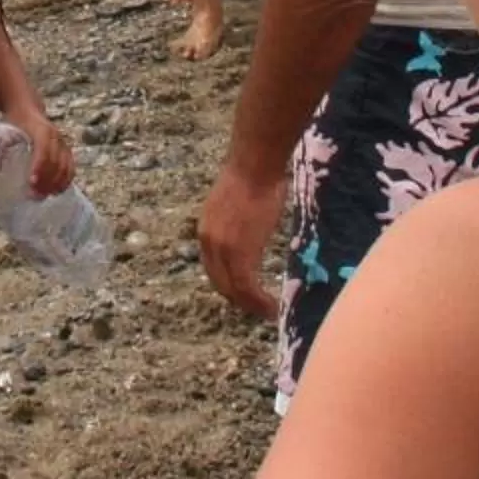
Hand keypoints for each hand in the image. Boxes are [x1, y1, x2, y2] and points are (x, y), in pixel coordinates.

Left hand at [16, 114, 75, 197]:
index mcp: (41, 130)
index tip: (31, 183)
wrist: (28, 109)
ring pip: (65, 167)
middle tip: (34, 195)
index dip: (39, 167)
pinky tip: (56, 191)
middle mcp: (56, 136)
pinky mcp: (67, 150)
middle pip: (56, 162)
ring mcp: (63, 143)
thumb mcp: (8, 130)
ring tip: (42, 196)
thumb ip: (5, 147)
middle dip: (46, 181)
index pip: (43, 150)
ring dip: (55, 184)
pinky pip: (71, 168)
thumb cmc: (16, 122)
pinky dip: (65, 181)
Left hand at [199, 160, 288, 318]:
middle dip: (239, 299)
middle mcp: (208, 244)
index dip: (229, 284)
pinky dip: (259, 302)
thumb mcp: (235, 206)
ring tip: (268, 313)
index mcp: (206, 231)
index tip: (245, 294)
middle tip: (258, 309)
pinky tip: (272, 307)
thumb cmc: (253, 177)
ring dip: (251, 305)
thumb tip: (248, 233)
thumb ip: (237, 226)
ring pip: (234, 290)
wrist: (254, 166)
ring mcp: (223, 251)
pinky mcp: (240, 255)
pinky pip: (247, 288)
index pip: (214, 268)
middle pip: (221, 283)